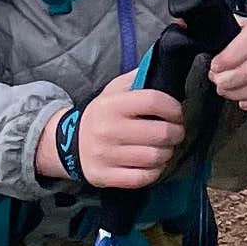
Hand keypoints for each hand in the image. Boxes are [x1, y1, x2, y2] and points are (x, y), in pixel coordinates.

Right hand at [44, 71, 189, 194]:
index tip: (178, 113)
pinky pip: (143, 178)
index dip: (174, 108)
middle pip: (160, 133)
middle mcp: (108, 129)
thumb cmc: (101, 115)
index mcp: (112, 105)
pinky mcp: (105, 176)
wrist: (68, 143)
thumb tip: (163, 67)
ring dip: (168, 153)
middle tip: (177, 133)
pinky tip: (155, 164)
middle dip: (177, 133)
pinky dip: (155, 172)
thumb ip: (137, 78)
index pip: (154, 101)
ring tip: (166, 148)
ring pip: (155, 157)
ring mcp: (106, 155)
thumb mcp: (113, 91)